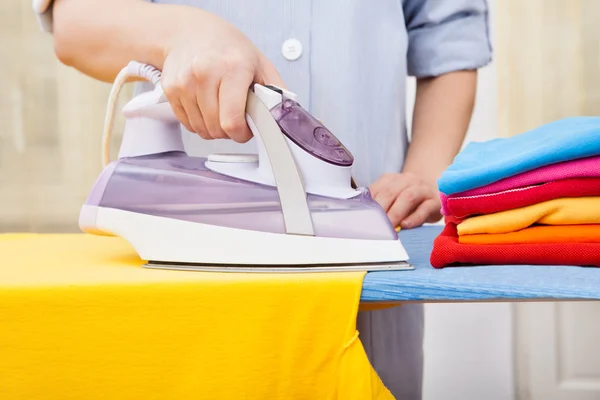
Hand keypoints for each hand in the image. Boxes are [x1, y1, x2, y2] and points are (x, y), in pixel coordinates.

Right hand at [161, 13, 284, 141]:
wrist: (191, 32)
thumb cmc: (227, 48)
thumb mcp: (260, 64)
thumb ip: (276, 91)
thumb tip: (287, 116)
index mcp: (232, 68)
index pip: (232, 121)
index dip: (241, 133)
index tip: (245, 130)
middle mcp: (205, 74)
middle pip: (216, 129)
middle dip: (229, 131)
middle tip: (234, 117)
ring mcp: (185, 82)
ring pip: (201, 129)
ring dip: (213, 128)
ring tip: (220, 109)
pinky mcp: (171, 89)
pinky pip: (187, 123)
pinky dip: (198, 122)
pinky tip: (205, 106)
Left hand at [369, 173, 441, 228]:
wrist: (434, 193)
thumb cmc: (408, 201)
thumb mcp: (391, 199)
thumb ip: (379, 204)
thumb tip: (364, 218)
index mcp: (391, 179)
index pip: (376, 190)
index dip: (369, 205)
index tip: (362, 219)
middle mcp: (407, 180)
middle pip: (390, 192)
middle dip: (381, 210)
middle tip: (374, 226)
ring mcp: (422, 189)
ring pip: (407, 198)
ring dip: (395, 214)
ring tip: (388, 227)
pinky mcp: (435, 201)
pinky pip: (424, 208)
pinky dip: (414, 218)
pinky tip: (406, 225)